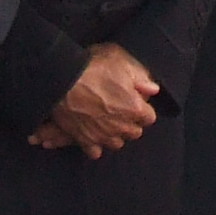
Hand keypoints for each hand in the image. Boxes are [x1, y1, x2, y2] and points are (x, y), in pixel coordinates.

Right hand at [48, 42, 162, 155]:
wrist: (62, 80)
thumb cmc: (93, 68)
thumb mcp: (122, 62)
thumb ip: (140, 77)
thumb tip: (153, 89)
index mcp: (135, 108)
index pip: (149, 117)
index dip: (142, 108)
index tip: (134, 102)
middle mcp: (122, 126)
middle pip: (134, 132)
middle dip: (130, 123)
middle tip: (120, 111)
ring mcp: (103, 135)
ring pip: (117, 143)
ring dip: (114, 134)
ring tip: (107, 123)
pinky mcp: (85, 140)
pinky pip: (95, 151)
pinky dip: (95, 145)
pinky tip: (92, 135)